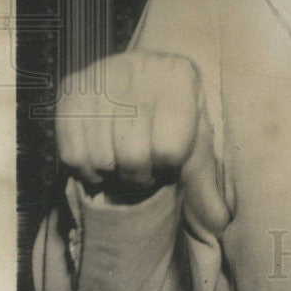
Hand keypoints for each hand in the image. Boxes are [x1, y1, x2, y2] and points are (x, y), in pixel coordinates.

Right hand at [55, 50, 229, 235]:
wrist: (147, 79)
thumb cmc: (178, 117)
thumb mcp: (196, 143)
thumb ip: (205, 183)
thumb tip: (221, 223)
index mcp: (181, 76)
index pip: (170, 149)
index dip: (168, 167)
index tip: (168, 160)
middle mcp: (139, 67)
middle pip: (132, 156)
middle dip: (140, 174)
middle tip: (144, 166)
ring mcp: (100, 76)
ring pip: (100, 158)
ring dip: (113, 173)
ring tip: (124, 158)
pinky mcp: (70, 91)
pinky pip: (72, 154)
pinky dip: (88, 169)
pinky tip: (103, 157)